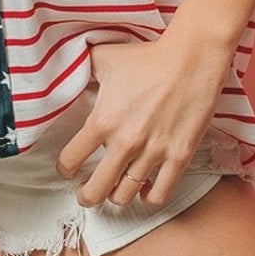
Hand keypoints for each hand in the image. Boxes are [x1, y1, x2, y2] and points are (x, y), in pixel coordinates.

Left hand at [55, 33, 233, 208]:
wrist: (190, 60)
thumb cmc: (147, 57)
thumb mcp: (104, 58)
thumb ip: (83, 72)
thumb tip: (69, 77)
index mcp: (103, 120)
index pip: (71, 159)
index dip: (64, 168)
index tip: (67, 169)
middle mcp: (125, 142)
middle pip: (96, 190)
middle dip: (86, 196)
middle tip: (85, 194)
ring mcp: (153, 152)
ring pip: (126, 195)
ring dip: (117, 196)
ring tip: (115, 190)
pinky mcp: (179, 157)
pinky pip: (160, 194)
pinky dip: (149, 197)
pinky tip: (145, 189)